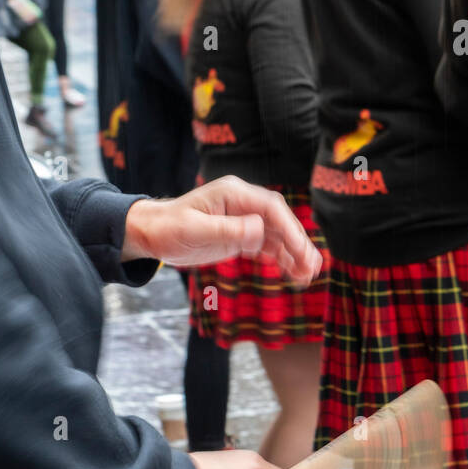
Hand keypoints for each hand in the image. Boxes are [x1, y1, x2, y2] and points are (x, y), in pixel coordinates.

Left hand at [123, 177, 323, 286]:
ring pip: (278, 234)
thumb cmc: (170, 228)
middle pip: (281, 220)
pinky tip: (293, 273)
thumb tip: (261, 230)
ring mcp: (243, 218)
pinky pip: (267, 245)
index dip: (290, 229)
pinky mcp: (241, 234)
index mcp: (234, 194)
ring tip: (309, 275)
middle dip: (299, 243)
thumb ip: (229, 230)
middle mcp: (243, 203)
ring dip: (294, 253)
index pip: (272, 208)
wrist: (154, 233)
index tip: (301, 251)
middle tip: (314, 266)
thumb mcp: (196, 231)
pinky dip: (282, 258)